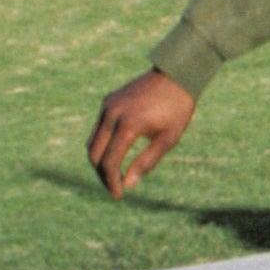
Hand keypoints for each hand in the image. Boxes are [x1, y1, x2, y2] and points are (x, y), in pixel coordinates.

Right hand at [89, 71, 196, 196]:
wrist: (177, 73)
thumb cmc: (177, 108)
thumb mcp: (168, 138)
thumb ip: (147, 162)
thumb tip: (127, 184)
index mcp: (128, 125)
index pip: (109, 161)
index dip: (111, 181)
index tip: (119, 195)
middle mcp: (112, 114)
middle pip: (94, 153)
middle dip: (102, 174)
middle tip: (114, 187)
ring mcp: (108, 105)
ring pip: (92, 141)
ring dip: (100, 160)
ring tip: (115, 173)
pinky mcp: (108, 100)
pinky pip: (99, 127)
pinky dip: (102, 143)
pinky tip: (116, 153)